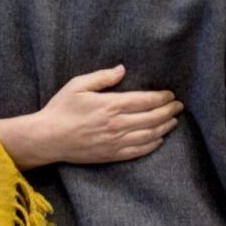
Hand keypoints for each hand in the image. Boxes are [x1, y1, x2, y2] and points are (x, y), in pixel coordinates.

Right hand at [0, 66, 182, 168]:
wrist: (47, 139)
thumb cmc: (61, 109)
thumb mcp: (78, 85)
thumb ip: (102, 77)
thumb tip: (122, 69)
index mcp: (111, 105)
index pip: (145, 101)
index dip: (161, 98)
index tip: (171, 94)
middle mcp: (116, 125)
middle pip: (151, 118)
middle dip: (168, 111)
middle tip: (179, 106)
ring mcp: (114, 142)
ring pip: (148, 135)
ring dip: (163, 128)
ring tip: (173, 121)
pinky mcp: (110, 155)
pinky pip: (136, 151)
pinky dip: (151, 145)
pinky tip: (158, 140)